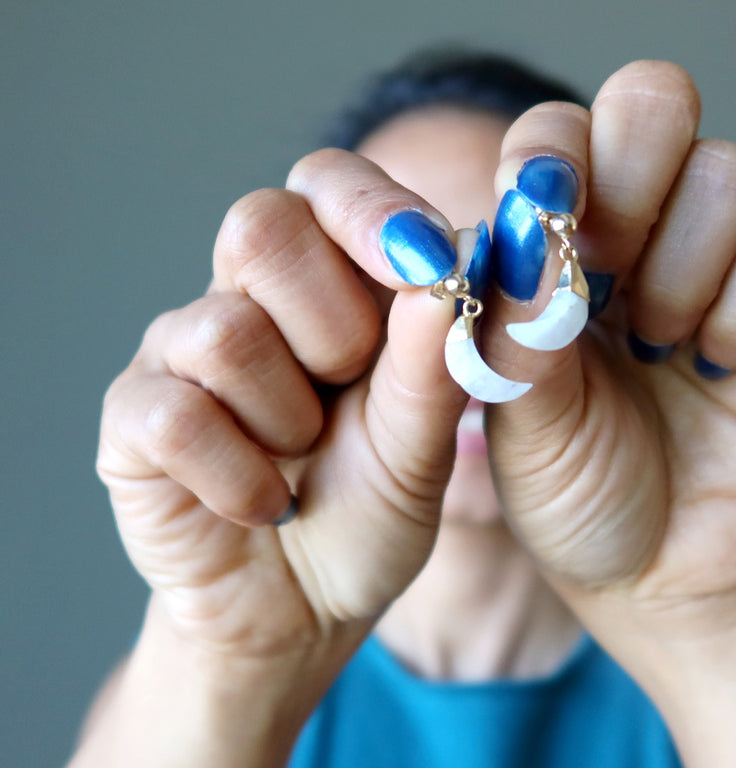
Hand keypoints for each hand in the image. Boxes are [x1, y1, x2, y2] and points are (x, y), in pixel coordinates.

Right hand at [97, 152, 471, 662]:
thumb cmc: (369, 509)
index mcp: (326, 281)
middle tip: (352, 388)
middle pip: (260, 225)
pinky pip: (176, 416)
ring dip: (289, 417)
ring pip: (224, 331)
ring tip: (305, 459)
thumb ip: (436, 360)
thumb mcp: (422, 444)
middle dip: (333, 324)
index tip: (428, 261)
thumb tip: (454, 259)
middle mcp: (243, 297)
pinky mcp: (132, 419)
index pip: (327, 185)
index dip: (375, 212)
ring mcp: (177, 353)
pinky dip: (240, 476)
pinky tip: (264, 503)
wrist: (304, 606)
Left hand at [483, 60, 735, 620]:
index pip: (557, 136)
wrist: (658, 571)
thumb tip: (517, 231)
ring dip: (683, 264)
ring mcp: (716, 262)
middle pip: (654, 107)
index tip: (542, 223)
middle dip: (631, 176)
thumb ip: (513, 328)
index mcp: (553, 247)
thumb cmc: (573, 492)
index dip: (552, 157)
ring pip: (726, 171)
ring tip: (656, 345)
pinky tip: (717, 366)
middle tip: (608, 265)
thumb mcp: (519, 422)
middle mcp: (638, 234)